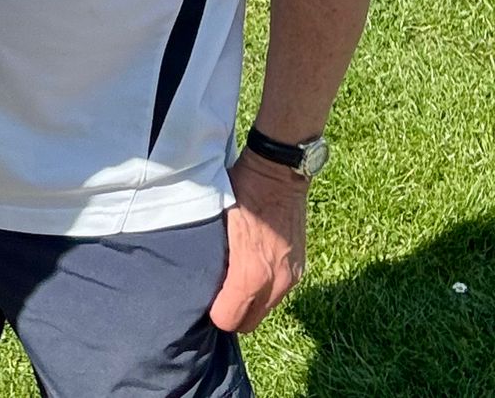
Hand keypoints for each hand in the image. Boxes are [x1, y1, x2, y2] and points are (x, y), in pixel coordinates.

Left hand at [210, 151, 308, 332]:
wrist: (279, 174)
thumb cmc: (242, 192)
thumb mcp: (215, 221)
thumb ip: (211, 255)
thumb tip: (196, 274)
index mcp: (251, 273)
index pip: (230, 319)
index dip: (214, 313)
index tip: (203, 298)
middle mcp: (276, 281)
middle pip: (250, 322)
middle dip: (231, 313)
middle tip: (214, 294)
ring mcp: (292, 275)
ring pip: (266, 308)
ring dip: (249, 302)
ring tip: (230, 281)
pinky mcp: (299, 267)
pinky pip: (278, 292)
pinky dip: (264, 289)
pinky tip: (250, 270)